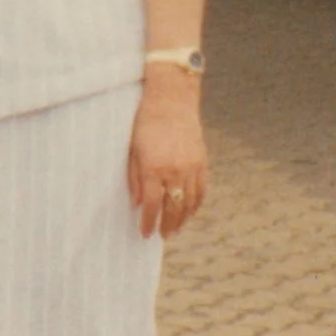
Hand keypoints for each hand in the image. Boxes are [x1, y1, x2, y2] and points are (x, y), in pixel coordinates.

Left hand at [129, 70, 206, 238]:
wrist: (172, 100)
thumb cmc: (145, 123)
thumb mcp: (133, 150)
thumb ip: (134, 178)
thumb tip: (137, 203)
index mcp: (153, 169)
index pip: (151, 205)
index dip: (148, 222)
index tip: (145, 233)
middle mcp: (174, 171)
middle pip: (172, 209)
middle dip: (167, 226)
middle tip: (163, 236)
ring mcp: (191, 167)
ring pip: (189, 203)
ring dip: (183, 219)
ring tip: (176, 228)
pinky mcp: (202, 162)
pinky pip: (202, 190)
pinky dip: (196, 204)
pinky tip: (190, 211)